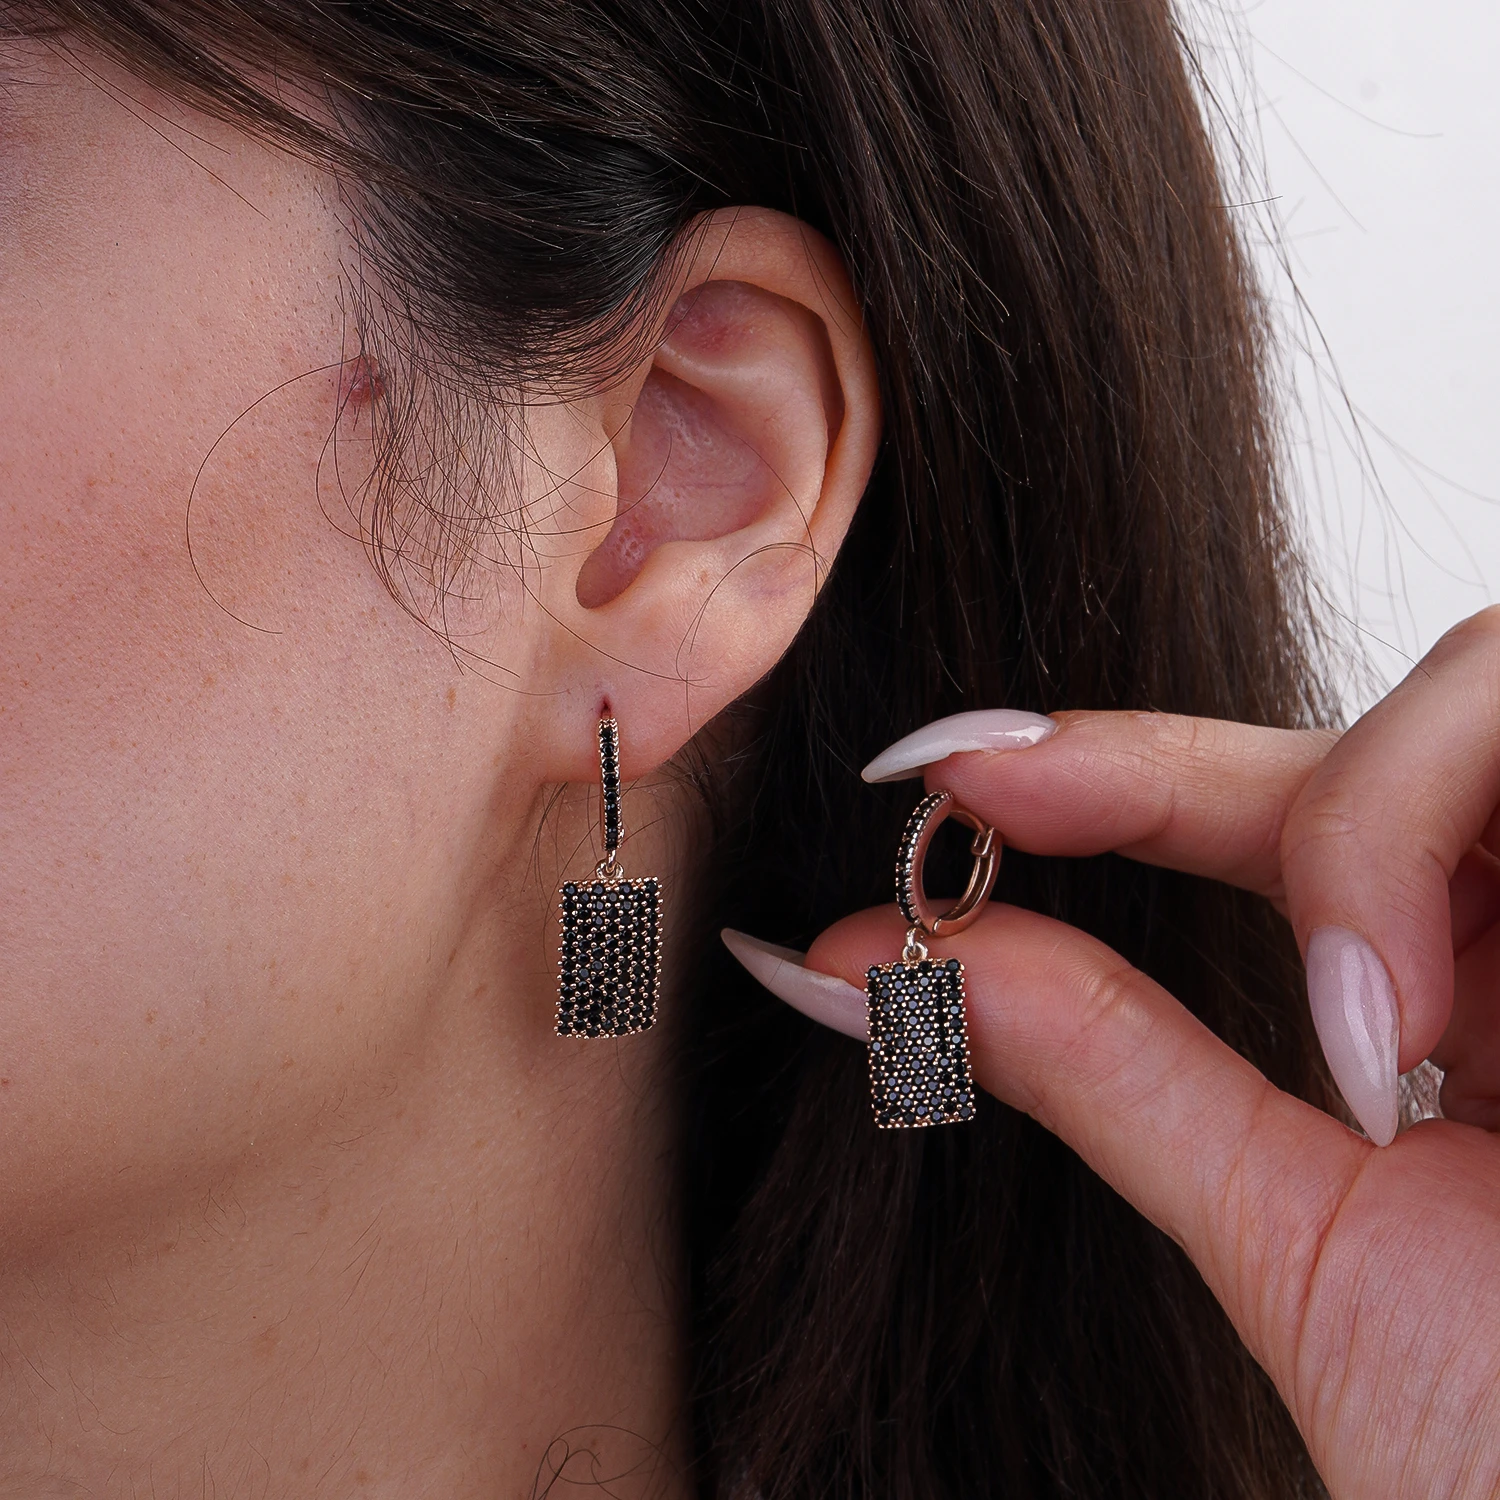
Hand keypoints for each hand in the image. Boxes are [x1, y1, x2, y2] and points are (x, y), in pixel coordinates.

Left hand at [724, 607, 1499, 1499]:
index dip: (1109, 766)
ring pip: (1484, 688)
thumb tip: (861, 973)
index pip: (1277, 813)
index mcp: (1467, 990)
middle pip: (1381, 725)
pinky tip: (1422, 1023)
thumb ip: (1101, 1068)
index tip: (941, 769)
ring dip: (1368, 819)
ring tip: (1361, 1032)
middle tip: (1015, 809)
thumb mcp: (1294, 1229)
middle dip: (1192, 769)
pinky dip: (1442, 839)